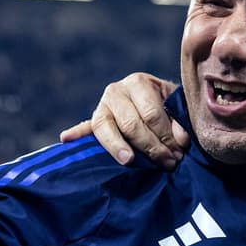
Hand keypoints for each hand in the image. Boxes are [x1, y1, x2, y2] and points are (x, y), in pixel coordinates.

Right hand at [59, 73, 188, 168]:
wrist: (154, 98)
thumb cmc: (167, 105)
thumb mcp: (176, 108)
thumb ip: (178, 122)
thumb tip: (179, 141)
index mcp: (138, 82)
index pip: (151, 114)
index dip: (166, 136)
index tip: (179, 153)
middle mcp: (116, 91)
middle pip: (131, 124)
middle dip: (151, 147)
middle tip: (168, 163)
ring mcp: (102, 106)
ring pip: (106, 129)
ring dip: (118, 148)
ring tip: (129, 161)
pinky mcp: (93, 121)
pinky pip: (84, 128)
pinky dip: (76, 133)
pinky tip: (66, 138)